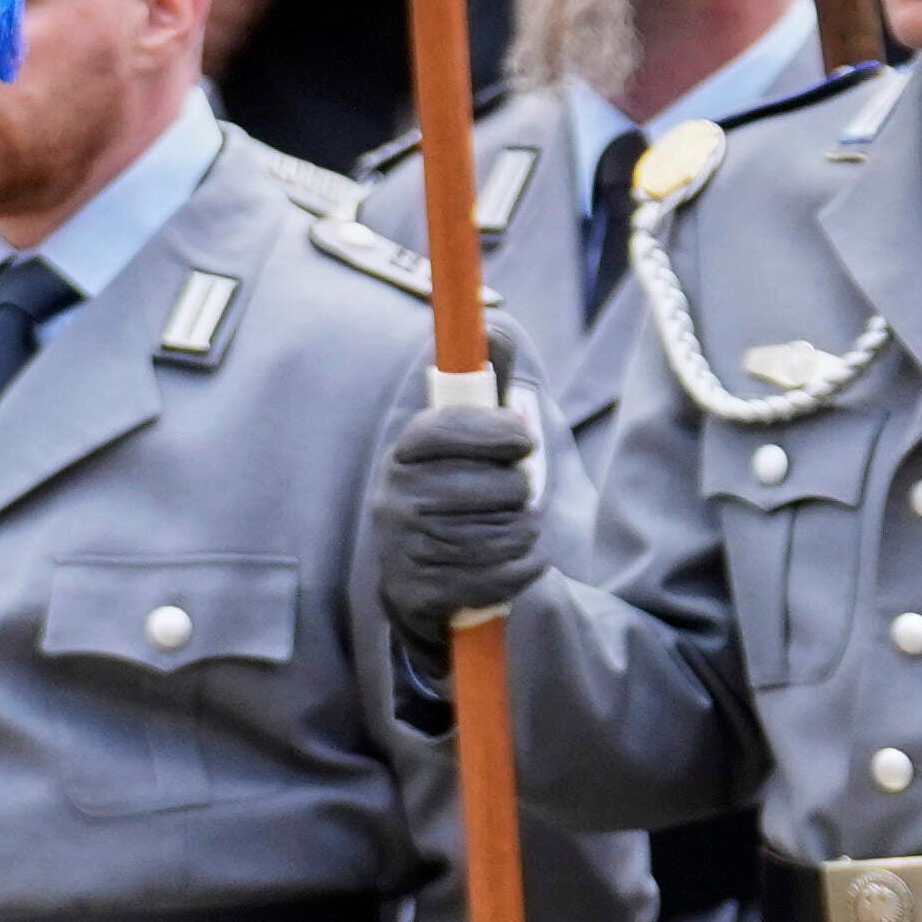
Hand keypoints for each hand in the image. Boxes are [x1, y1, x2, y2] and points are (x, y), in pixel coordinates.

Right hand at [366, 383, 551, 644]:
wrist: (421, 579)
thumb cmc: (456, 491)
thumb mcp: (467, 437)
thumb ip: (485, 383)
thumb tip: (493, 330)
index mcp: (405, 451)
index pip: (451, 428)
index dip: (498, 432)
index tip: (524, 440)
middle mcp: (395, 496)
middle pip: (496, 487)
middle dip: (521, 491)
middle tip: (515, 494)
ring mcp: (404, 547)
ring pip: (504, 533)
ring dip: (526, 532)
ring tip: (516, 529)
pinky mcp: (422, 591)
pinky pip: (499, 576)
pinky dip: (524, 569)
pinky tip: (517, 561)